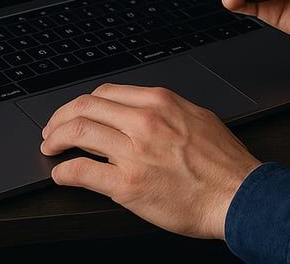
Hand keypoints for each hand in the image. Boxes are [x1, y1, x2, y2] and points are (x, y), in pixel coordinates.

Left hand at [40, 82, 262, 238]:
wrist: (239, 196)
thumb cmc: (224, 164)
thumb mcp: (196, 118)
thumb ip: (165, 112)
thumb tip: (139, 113)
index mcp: (160, 102)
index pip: (105, 93)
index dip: (82, 104)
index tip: (76, 113)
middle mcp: (144, 121)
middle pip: (84, 107)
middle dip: (60, 118)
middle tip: (52, 130)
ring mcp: (133, 152)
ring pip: (77, 133)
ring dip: (56, 140)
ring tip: (51, 148)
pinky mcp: (127, 185)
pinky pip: (82, 172)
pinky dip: (64, 172)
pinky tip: (61, 175)